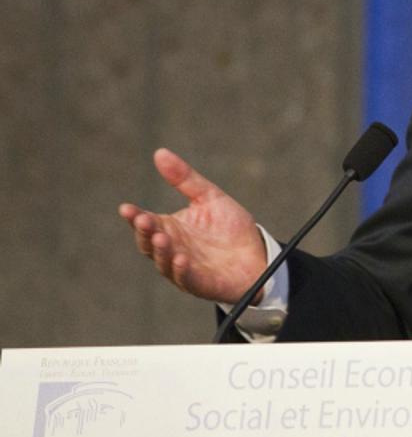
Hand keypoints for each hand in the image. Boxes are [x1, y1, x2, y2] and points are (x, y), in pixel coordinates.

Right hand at [118, 149, 266, 303]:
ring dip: (161, 251)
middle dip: (145, 232)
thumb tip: (159, 153)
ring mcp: (184, 268)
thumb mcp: (209, 197)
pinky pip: (186, 278)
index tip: (126, 208)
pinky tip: (181, 259)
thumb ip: (185, 179)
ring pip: (164, 262)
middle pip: (150, 243)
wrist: (258, 254)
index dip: (136, 217)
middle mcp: (172, 250)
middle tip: (143, 220)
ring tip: (160, 237)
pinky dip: (181, 270)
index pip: (147, 223)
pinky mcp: (200, 283)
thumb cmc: (230, 228)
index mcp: (170, 229)